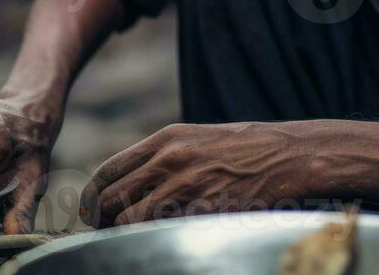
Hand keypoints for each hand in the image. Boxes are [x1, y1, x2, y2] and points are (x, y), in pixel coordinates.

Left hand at [80, 122, 323, 227]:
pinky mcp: (202, 209)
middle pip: (112, 198)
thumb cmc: (246, 148)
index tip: (91, 212)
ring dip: (124, 234)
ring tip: (128, 241)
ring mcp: (185, 185)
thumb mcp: (198, 138)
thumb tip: (133, 183)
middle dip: (100, 222)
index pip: (109, 171)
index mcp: (166, 139)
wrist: (287, 154)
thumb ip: (164, 157)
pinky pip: (162, 230)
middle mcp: (169, 160)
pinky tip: (159, 240)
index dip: (92, 196)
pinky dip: (153, 238)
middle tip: (103, 233)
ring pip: (131, 219)